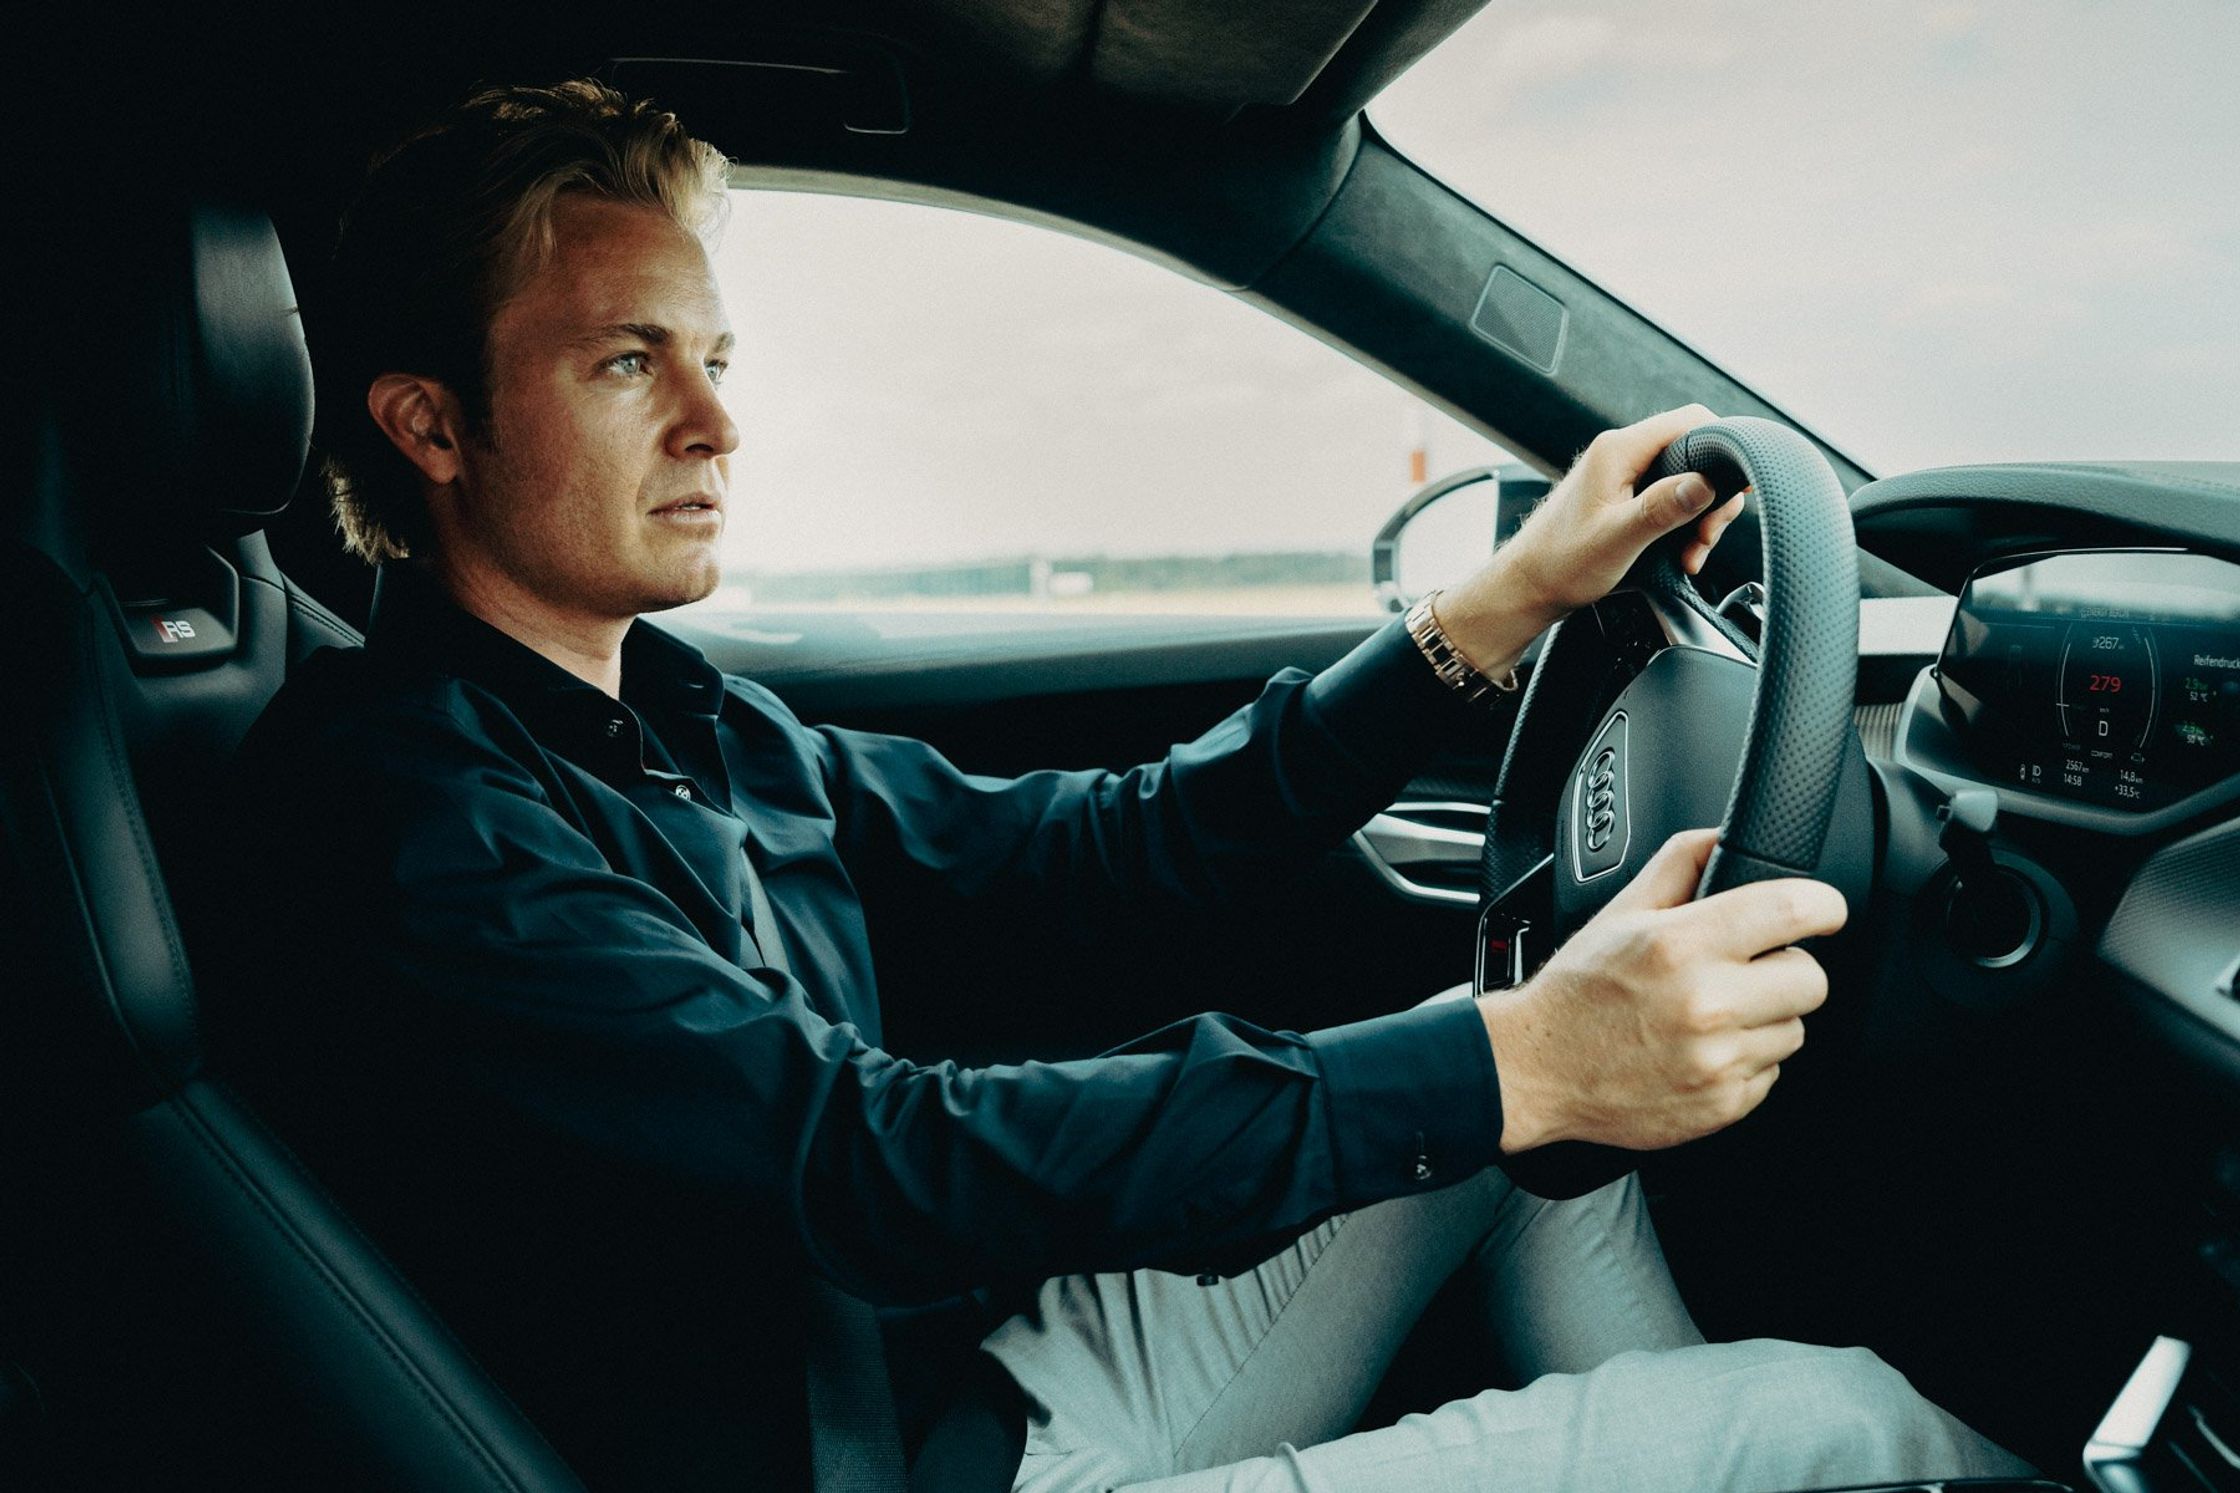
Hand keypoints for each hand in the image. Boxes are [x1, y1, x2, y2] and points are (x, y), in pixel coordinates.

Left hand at [1434, 406, 1747, 671]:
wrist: (1526, 588)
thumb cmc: (1560, 564)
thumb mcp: (1618, 539)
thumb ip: (1663, 507)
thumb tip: (1708, 481)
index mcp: (1618, 450)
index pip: (1692, 420)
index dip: (1724, 448)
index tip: (1738, 488)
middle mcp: (1621, 454)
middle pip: (1696, 453)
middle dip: (1713, 497)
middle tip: (1707, 537)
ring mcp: (1622, 475)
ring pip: (1686, 481)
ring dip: (1700, 518)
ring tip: (1692, 555)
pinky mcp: (1624, 497)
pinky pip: (1669, 500)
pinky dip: (1683, 526)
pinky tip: (1680, 555)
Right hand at [1478, 827, 1845, 1153]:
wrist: (1535, 1070)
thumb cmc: (1576, 993)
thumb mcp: (1620, 911)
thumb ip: (1679, 864)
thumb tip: (1722, 835)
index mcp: (1682, 944)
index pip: (1795, 910)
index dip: (1822, 906)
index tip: (1821, 912)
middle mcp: (1706, 1003)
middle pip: (1812, 979)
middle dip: (1785, 969)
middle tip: (1747, 971)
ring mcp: (1717, 1061)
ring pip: (1794, 1030)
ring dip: (1766, 1020)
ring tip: (1713, 1015)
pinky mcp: (1721, 1104)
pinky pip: (1771, 1074)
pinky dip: (1745, 1062)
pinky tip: (1702, 1050)